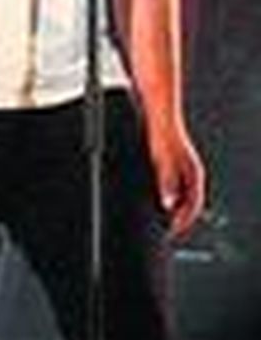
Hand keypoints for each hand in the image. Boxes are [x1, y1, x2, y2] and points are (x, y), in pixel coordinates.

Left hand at [146, 118, 205, 237]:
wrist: (155, 106)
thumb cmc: (161, 130)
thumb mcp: (162, 159)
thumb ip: (166, 181)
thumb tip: (168, 203)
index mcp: (193, 172)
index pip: (193, 204)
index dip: (183, 220)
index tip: (172, 232)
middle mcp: (187, 170)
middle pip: (186, 200)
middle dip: (176, 216)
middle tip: (164, 230)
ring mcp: (177, 165)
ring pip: (176, 192)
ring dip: (168, 205)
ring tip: (156, 217)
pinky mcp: (164, 159)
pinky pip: (166, 183)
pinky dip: (160, 193)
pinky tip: (146, 195)